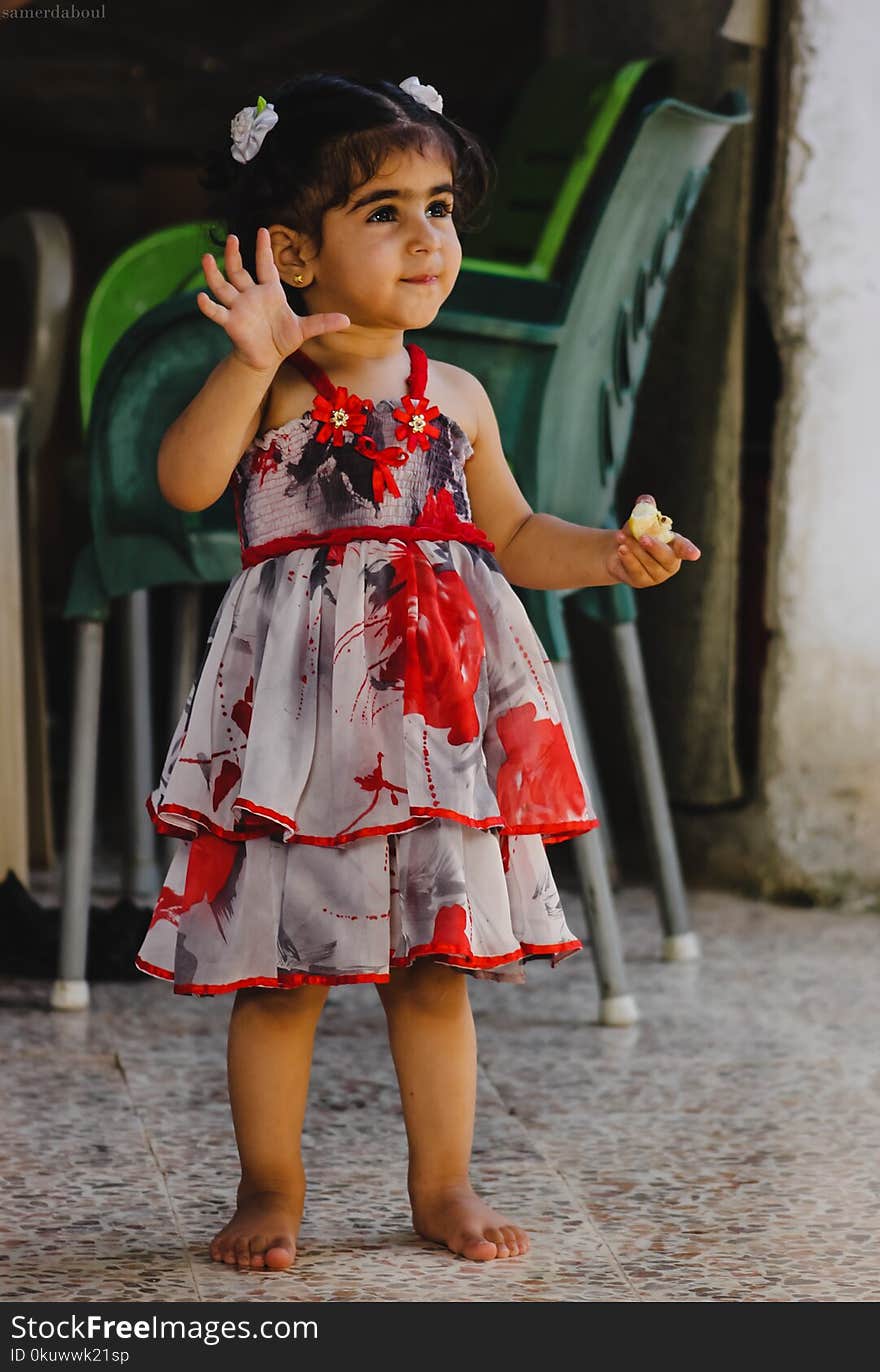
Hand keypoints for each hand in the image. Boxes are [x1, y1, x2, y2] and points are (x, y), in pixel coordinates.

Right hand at [196, 227, 349, 373]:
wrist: (266, 358)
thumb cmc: (282, 339)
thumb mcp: (304, 329)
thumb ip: (323, 322)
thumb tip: (348, 320)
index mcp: (269, 291)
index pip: (265, 265)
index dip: (264, 249)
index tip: (263, 230)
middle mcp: (250, 295)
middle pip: (239, 270)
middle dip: (234, 255)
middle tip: (233, 238)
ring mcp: (238, 307)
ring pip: (222, 285)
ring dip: (213, 273)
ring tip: (205, 258)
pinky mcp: (230, 322)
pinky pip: (217, 312)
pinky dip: (208, 306)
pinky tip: (200, 298)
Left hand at [605, 493, 701, 586]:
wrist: (618, 550)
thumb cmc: (636, 533)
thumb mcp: (640, 519)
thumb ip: (645, 508)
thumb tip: (645, 500)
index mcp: (675, 546)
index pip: (684, 548)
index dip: (689, 551)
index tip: (694, 555)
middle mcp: (670, 563)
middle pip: (667, 558)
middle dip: (655, 547)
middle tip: (643, 537)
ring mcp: (657, 575)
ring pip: (648, 563)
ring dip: (634, 549)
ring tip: (621, 537)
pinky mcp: (642, 582)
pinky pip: (636, 571)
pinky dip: (628, 558)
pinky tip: (621, 549)